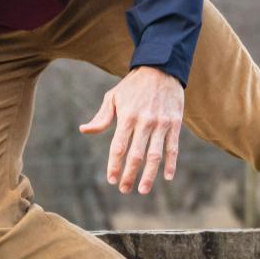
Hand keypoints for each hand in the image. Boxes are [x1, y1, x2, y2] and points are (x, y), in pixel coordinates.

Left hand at [79, 66, 183, 193]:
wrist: (162, 68)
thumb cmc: (133, 85)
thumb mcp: (113, 97)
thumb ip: (101, 117)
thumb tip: (84, 130)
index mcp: (127, 117)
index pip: (119, 147)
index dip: (114, 165)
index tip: (111, 179)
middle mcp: (144, 122)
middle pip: (136, 155)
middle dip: (129, 175)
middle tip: (124, 189)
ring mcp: (161, 124)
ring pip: (155, 156)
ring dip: (149, 175)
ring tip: (143, 190)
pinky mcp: (175, 124)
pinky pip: (173, 148)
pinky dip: (171, 163)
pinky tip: (168, 177)